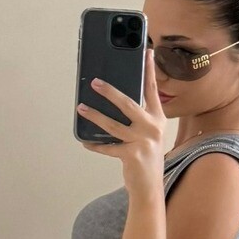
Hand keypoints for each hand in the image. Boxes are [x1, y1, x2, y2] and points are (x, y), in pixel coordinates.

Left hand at [77, 45, 169, 193]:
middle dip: (110, 92)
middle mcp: (153, 128)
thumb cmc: (146, 156)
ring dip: (95, 116)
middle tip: (95, 83)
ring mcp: (143, 141)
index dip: (149, 70)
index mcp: (158, 118)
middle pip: (128, 104)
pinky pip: (108, 147)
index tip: (146, 52)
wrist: (150, 186)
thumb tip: (114, 98)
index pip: (152, 90)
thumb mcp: (148, 133)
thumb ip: (138, 117)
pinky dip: (95, 145)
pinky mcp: (132, 155)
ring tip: (81, 108)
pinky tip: (86, 142)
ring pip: (113, 125)